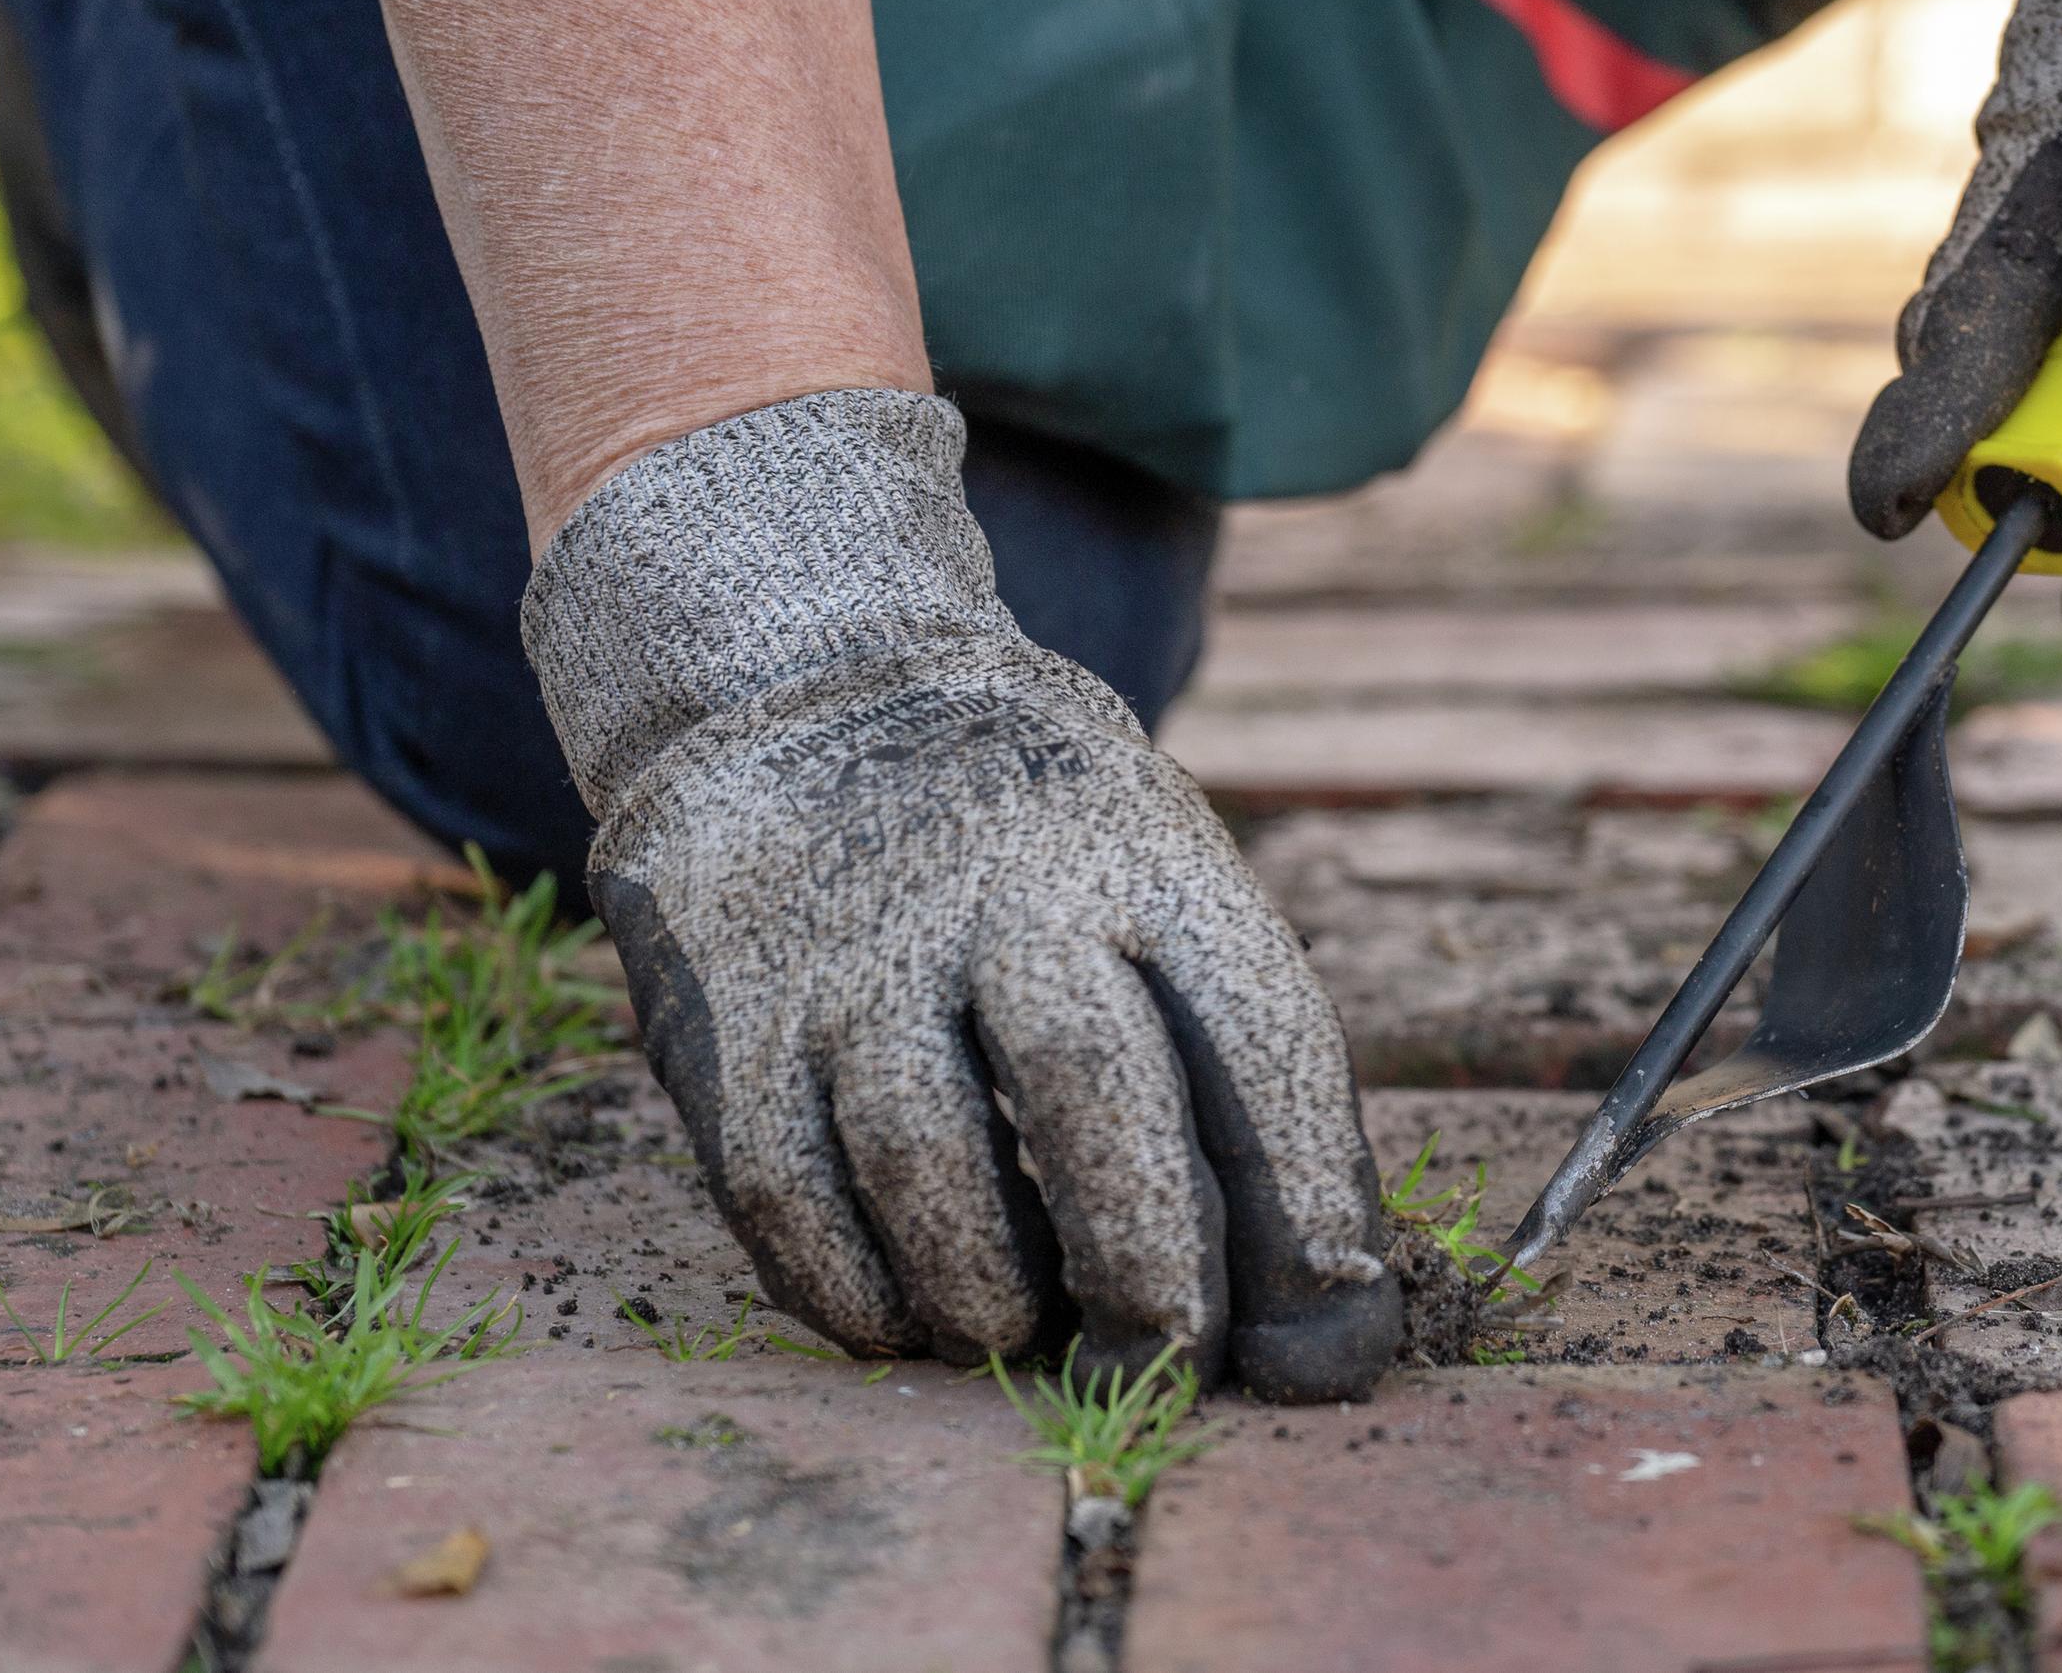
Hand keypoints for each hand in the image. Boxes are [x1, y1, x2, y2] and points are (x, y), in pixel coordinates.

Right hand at [522, 390, 1397, 1398]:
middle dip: (1149, 1273)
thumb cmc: (1049, 851)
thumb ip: (1243, 1077)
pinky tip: (906, 1314)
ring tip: (1022, 1338)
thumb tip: (1326, 1319)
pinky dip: (857, 1292)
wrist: (812, 691)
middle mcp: (1002, 891)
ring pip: (925, 1160)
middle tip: (1166, 1370)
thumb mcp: (1168, 880)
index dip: (1309, 1209)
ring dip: (990, 1297)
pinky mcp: (731, 1018)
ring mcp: (854, 950)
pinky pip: (788, 1197)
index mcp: (1148, 857)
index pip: (1261, 1038)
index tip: (1330, 1335)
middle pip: (1092, 1091)